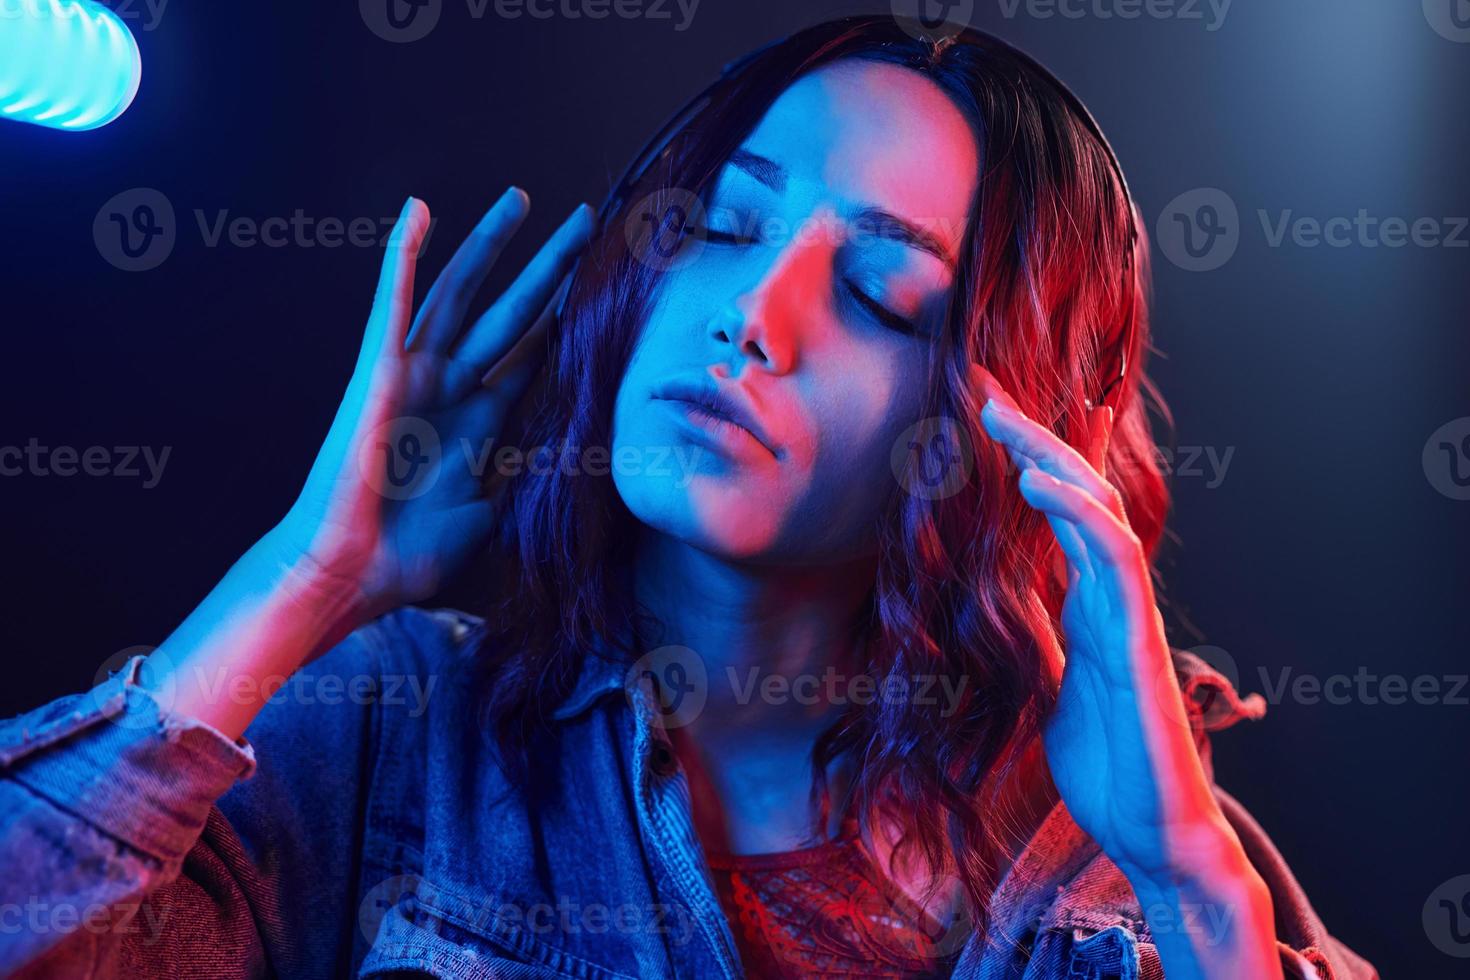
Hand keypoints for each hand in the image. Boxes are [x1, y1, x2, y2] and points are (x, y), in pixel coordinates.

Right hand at [269, 190, 593, 630]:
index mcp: (480, 421)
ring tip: (519, 199)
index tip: (601, 285)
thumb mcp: (493, 513)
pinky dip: (401, 258)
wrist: (352, 573)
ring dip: (489, 246)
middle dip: (548, 268)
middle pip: (509, 313)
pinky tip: (417, 213)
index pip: (531, 355)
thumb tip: (571, 460)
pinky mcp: (378, 374)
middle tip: (585, 223)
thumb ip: (526, 477)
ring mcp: (414, 376)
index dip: (565, 319)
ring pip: (460, 294)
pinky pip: (392, 306)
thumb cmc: (411, 555)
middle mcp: (451, 388)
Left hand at [972, 365, 1232, 882]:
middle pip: (1077, 493)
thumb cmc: (1109, 763)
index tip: (1002, 406)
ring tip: (1000, 417)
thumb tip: (1015, 611)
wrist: (1152, 831)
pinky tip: (1037, 483)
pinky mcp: (1138, 640)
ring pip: (1097, 510)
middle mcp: (1111, 595)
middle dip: (1034, 436)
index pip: (1066, 511)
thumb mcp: (1052, 688)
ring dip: (1051, 457)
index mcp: (1087, 602)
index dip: (1043, 455)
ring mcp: (1129, 612)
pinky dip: (1078, 513)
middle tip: (985, 387)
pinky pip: (1113, 560)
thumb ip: (1043, 642)